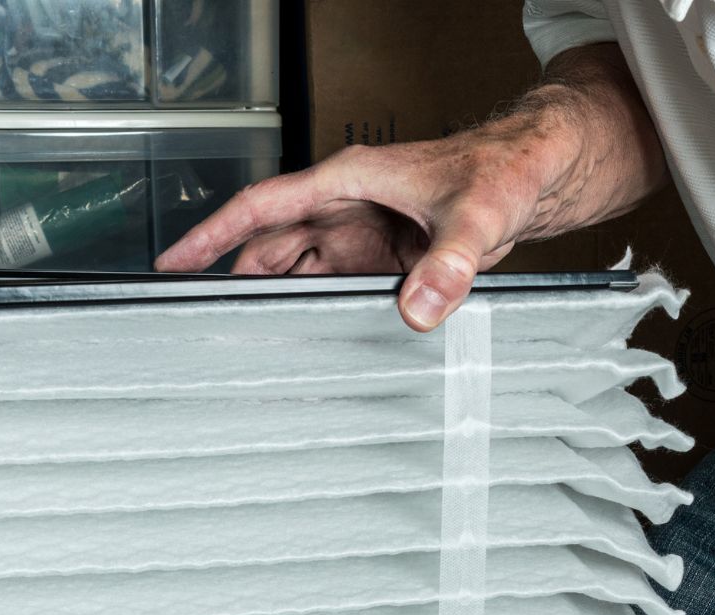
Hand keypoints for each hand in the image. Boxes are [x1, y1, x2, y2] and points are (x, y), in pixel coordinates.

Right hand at [154, 45, 664, 332]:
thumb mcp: (478, 215)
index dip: (214, 234)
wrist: (541, 171)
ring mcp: (366, 233)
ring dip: (278, 301)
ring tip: (246, 346)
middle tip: (202, 327)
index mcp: (350, 181)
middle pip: (273, 245)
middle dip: (236, 280)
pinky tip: (312, 343)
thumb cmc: (506, 169)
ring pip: (302, 269)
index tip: (174, 262)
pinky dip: (321, 311)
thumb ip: (449, 263)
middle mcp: (350, 206)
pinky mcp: (388, 258)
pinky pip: (339, 286)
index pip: (263, 207)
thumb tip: (418, 310)